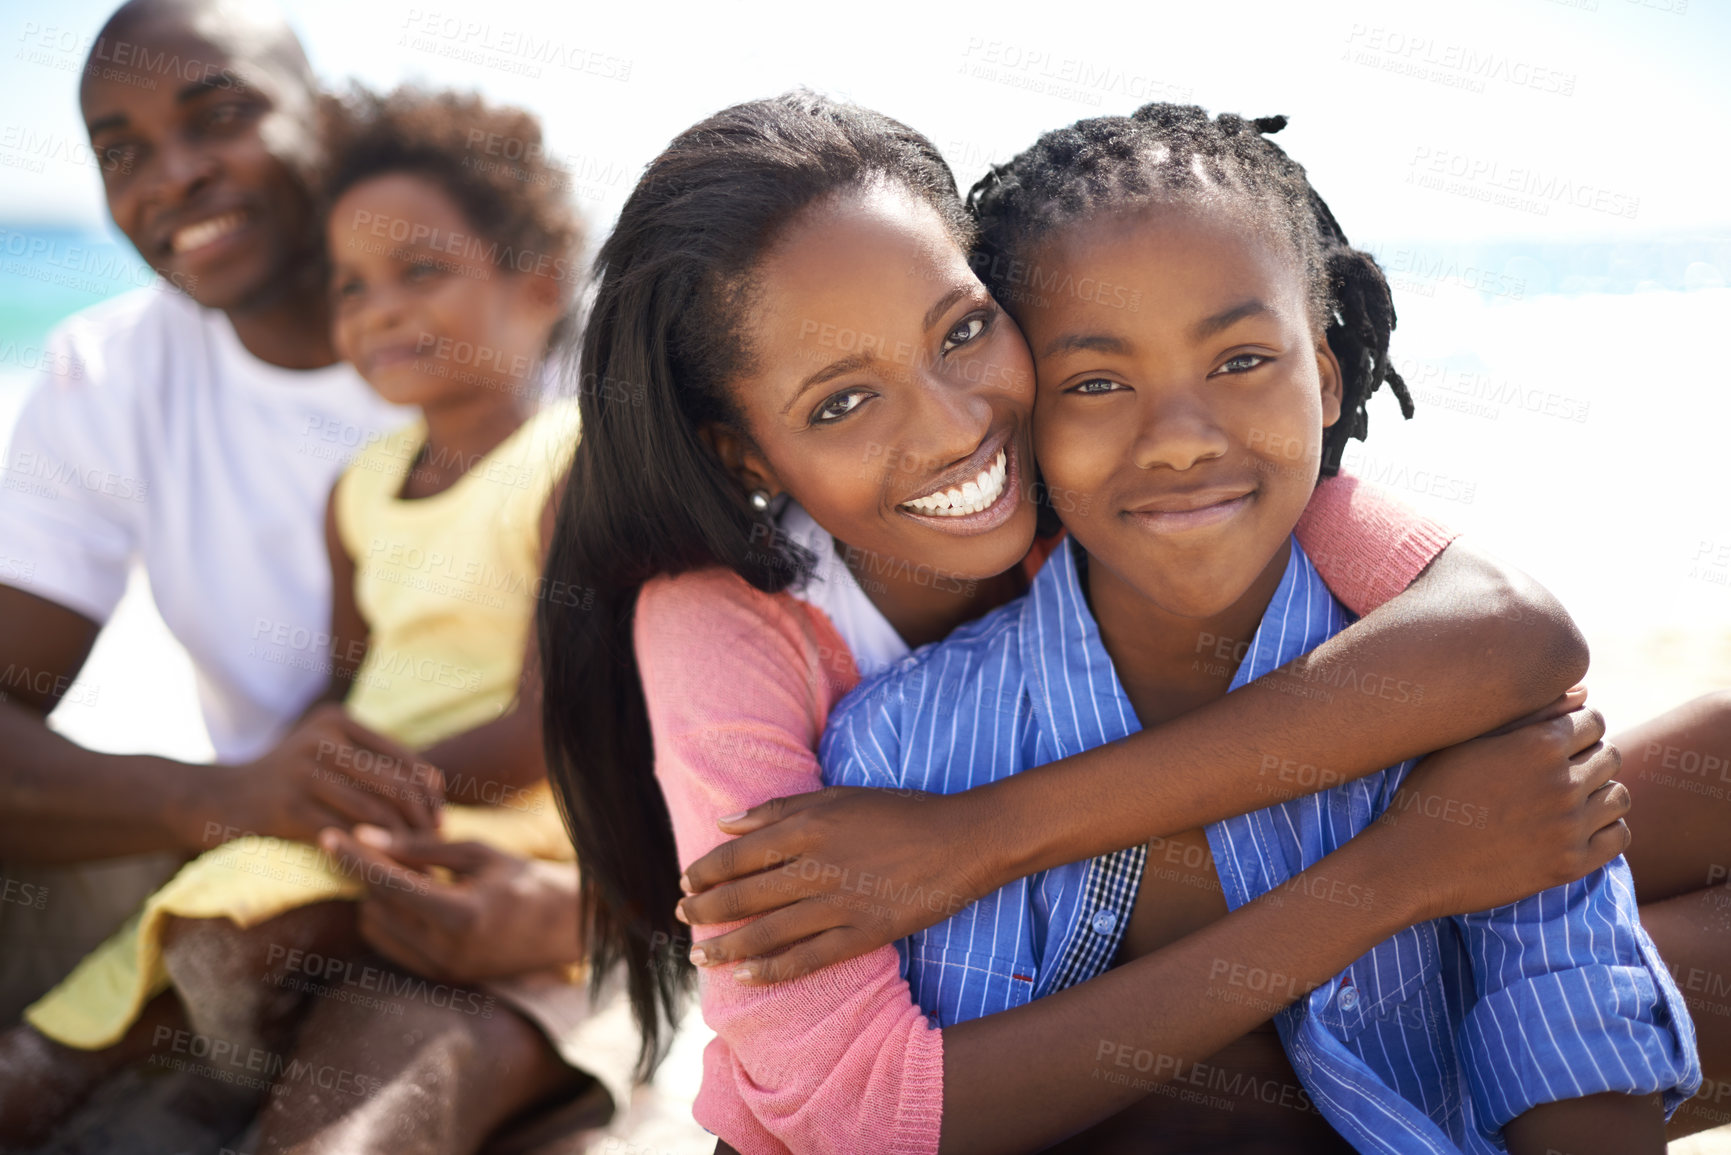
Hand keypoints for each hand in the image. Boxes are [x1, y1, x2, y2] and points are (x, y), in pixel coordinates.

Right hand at [191, 704, 443, 847]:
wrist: (213, 798)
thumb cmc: (285, 782)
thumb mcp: (327, 757)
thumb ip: (374, 765)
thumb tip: (437, 786)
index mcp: (339, 721)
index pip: (407, 760)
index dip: (430, 796)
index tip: (438, 824)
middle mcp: (323, 739)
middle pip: (398, 785)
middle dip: (422, 822)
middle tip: (431, 849)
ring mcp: (303, 771)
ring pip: (376, 813)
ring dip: (399, 845)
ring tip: (411, 866)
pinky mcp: (287, 808)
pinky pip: (344, 836)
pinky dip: (366, 856)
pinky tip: (375, 873)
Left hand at [317, 826, 583, 982]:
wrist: (563, 927)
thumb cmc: (523, 879)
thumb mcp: (477, 852)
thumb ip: (419, 847)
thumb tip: (364, 836)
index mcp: (460, 915)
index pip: (388, 883)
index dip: (354, 857)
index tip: (328, 836)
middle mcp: (447, 951)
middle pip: (375, 907)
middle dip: (368, 876)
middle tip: (379, 849)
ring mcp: (442, 971)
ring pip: (375, 930)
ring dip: (375, 900)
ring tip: (402, 876)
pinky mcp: (440, 980)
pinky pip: (391, 948)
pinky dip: (389, 921)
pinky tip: (408, 900)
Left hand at [675, 786, 996, 983]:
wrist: (962, 841)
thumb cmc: (899, 811)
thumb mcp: (838, 796)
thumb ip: (779, 808)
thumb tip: (725, 823)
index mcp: (807, 827)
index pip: (737, 855)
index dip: (705, 872)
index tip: (686, 881)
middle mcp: (816, 866)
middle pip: (743, 896)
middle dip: (704, 910)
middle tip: (682, 917)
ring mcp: (839, 904)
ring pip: (766, 932)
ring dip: (726, 946)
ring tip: (700, 955)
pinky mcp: (863, 934)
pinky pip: (806, 959)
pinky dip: (771, 970)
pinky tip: (745, 977)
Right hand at [1369, 692, 1629, 922]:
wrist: (1412, 863)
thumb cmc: (1432, 793)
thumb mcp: (1467, 742)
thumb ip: (1529, 712)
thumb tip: (1585, 693)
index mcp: (1538, 743)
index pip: (1593, 720)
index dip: (1575, 728)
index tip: (1554, 743)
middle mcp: (1561, 782)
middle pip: (1610, 756)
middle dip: (1589, 758)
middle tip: (1556, 773)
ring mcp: (1569, 826)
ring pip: (1619, 796)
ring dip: (1599, 793)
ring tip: (1567, 800)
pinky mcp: (1570, 864)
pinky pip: (1618, 837)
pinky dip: (1604, 829)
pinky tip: (1575, 828)